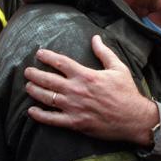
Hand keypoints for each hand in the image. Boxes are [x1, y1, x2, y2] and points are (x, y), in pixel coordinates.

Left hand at [24, 35, 159, 146]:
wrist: (134, 119)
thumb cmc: (127, 92)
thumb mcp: (118, 68)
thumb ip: (104, 52)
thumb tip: (95, 38)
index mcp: (86, 75)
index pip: (61, 63)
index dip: (48, 57)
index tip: (39, 53)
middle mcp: (76, 90)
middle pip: (49, 80)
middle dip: (35, 74)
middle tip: (27, 71)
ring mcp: (74, 107)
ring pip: (47, 98)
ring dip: (35, 91)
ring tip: (28, 86)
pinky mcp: (75, 123)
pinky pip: (52, 119)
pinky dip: (40, 115)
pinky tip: (32, 111)